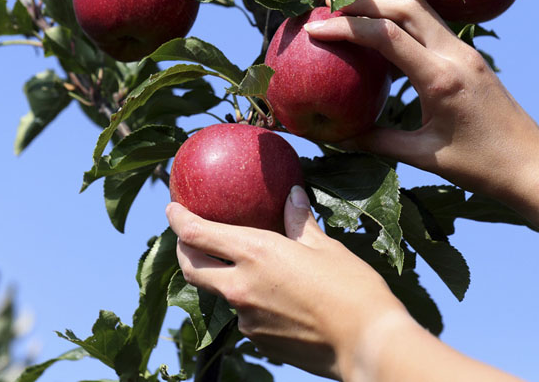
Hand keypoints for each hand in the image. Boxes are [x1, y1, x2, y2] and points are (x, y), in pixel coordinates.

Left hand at [166, 186, 409, 379]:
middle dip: (184, 249)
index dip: (178, 219)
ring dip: (221, 276)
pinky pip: (245, 314)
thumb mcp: (325, 247)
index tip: (171, 208)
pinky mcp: (259, 341)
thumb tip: (292, 195)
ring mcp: (247, 318)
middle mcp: (241, 286)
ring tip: (241, 264)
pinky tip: (273, 294)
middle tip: (188, 236)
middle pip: (192, 268)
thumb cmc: (352, 289)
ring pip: (220, 292)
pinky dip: (249, 299)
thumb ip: (300, 221)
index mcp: (255, 253)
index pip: (197, 234)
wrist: (366, 343)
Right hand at [304, 0, 538, 203]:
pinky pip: (431, 25)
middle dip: (364, 0)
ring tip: (350, 10)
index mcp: (441, 79)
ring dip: (385, 3)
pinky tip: (382, 32)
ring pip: (421, 8)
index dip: (347, 26)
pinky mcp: (470, 56)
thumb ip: (376, 141)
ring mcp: (466, 52)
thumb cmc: (480, 168)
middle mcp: (456, 55)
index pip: (387, 35)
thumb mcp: (423, 157)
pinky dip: (402, 19)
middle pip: (405, 5)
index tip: (315, 29)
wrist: (533, 165)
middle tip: (328, 6)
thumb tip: (335, 136)